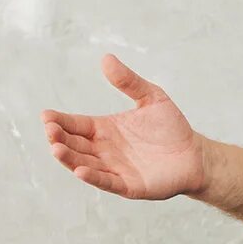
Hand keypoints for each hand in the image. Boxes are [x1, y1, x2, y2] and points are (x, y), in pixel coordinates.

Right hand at [42, 54, 206, 199]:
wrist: (196, 153)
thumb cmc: (171, 127)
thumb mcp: (152, 97)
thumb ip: (129, 81)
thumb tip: (106, 58)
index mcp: (104, 129)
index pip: (75, 125)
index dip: (59, 121)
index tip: (46, 115)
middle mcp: (104, 149)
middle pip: (74, 144)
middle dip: (58, 138)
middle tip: (50, 130)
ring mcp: (114, 168)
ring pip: (84, 164)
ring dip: (69, 158)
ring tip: (56, 148)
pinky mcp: (129, 185)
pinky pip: (106, 181)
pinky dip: (92, 177)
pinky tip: (80, 170)